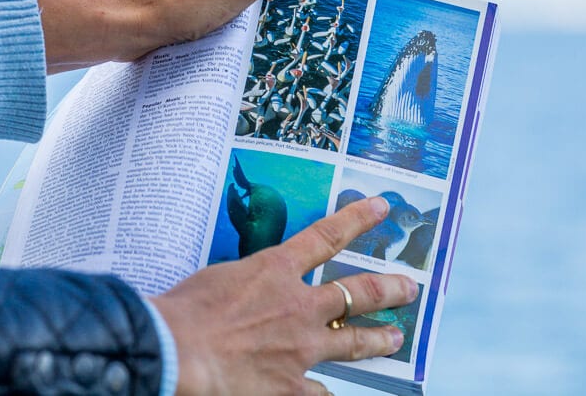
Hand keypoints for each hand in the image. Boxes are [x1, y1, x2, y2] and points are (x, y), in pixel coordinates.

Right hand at [149, 197, 418, 395]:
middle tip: (409, 287)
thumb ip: (247, 280)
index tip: (380, 208)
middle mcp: (299, 306)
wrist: (176, 350)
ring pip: (354, 342)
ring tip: (395, 339)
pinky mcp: (291, 386)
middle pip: (358, 292)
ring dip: (377, 339)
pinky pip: (320, 393)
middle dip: (389, 288)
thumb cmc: (184, 310)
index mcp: (275, 270)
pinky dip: (324, 393)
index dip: (357, 219)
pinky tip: (332, 393)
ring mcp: (301, 347)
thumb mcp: (219, 278)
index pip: (326, 236)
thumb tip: (250, 288)